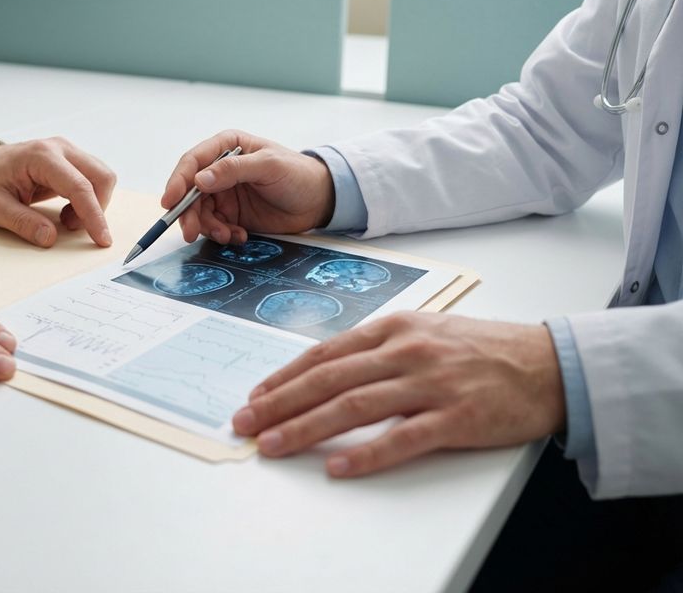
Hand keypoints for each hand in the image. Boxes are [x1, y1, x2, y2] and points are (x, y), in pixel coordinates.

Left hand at [0, 138, 115, 247]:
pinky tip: (67, 211)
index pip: (79, 186)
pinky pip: (93, 180)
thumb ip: (22, 223)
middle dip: (97, 208)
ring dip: (93, 204)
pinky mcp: (70, 161)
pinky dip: (87, 200)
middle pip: (101, 176)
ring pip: (101, 177)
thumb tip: (49, 238)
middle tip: (72, 227)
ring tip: (66, 219)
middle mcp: (59, 149)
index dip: (94, 216)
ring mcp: (67, 152)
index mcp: (41, 156)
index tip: (101, 239)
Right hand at [162, 130, 333, 244]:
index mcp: (226, 147)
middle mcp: (220, 170)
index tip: (170, 202)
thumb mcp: (269, 166)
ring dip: (207, 227)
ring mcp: (224, 193)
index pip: (193, 162)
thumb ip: (234, 170)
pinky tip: (239, 236)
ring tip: (227, 235)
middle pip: (190, 192)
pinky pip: (214, 226)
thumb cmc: (298, 174)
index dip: (178, 182)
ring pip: (199, 212)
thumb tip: (199, 180)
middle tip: (190, 232)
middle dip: (188, 213)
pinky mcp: (231, 214)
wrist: (318, 201)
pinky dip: (222, 234)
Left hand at [232, 312, 565, 476]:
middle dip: (280, 402)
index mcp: (394, 328)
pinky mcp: (457, 416)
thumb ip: (378, 348)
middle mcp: (406, 350)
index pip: (325, 353)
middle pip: (329, 379)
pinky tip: (338, 467)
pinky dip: (367, 453)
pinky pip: (403, 438)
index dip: (285, 376)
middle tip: (245, 422)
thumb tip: (326, 370)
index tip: (255, 395)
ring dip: (307, 427)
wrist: (549, 363)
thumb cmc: (480, 349)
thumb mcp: (424, 332)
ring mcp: (431, 382)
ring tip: (273, 445)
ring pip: (354, 406)